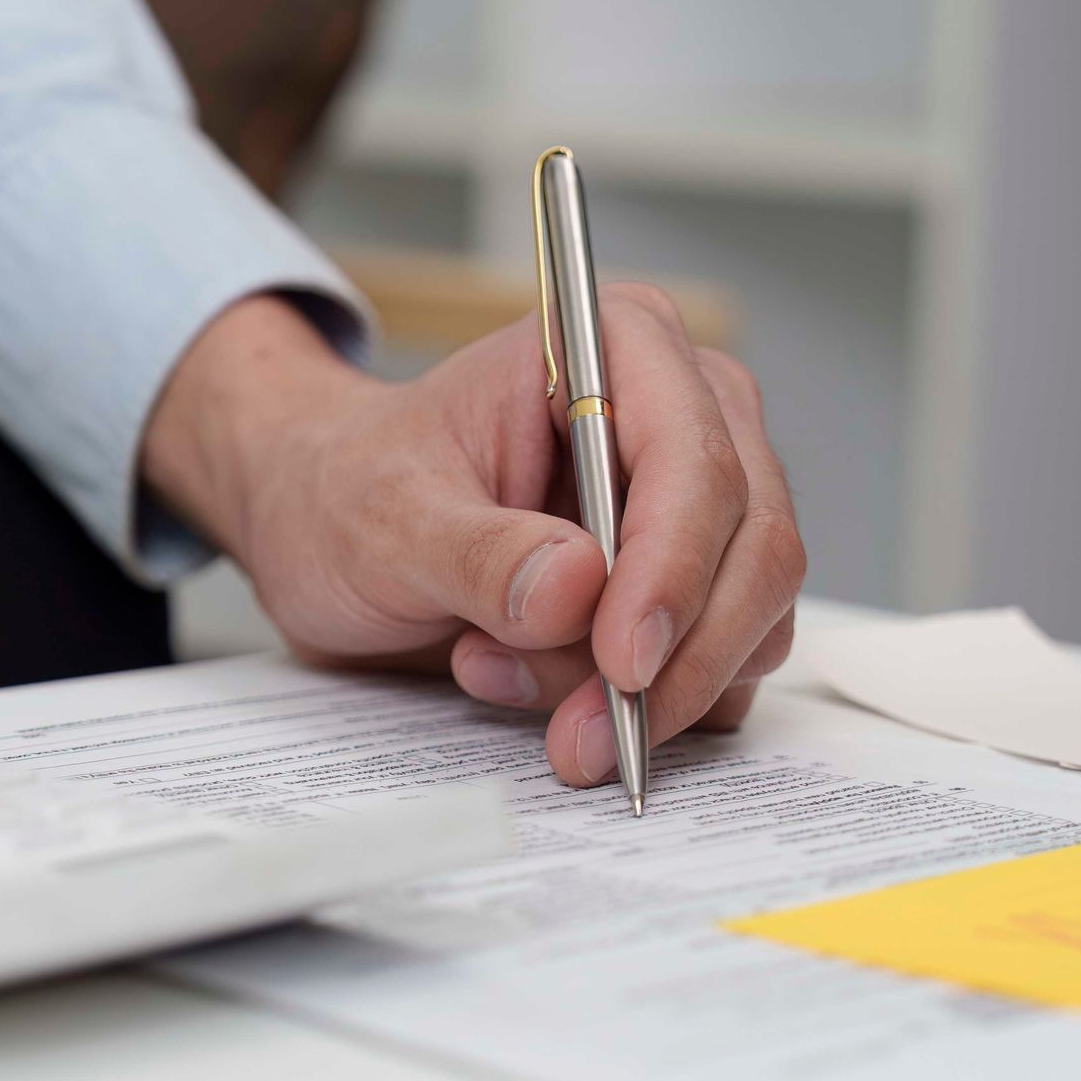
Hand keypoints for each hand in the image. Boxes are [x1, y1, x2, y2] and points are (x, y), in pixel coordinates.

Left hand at [144, 291, 804, 787]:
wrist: (327, 527)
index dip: (673, 570)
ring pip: (747, 620)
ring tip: (500, 669)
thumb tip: (580, 589)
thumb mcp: (386, 519)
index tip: (624, 665)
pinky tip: (532, 682)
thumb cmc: (352, 490)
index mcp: (621, 346)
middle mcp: (689, 412)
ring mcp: (703, 503)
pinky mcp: (696, 582)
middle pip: (752, 547)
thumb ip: (479, 554)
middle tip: (582, 734)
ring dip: (645, 688)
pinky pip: (722, 667)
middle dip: (672, 658)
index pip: (696, 461)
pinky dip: (645, 704)